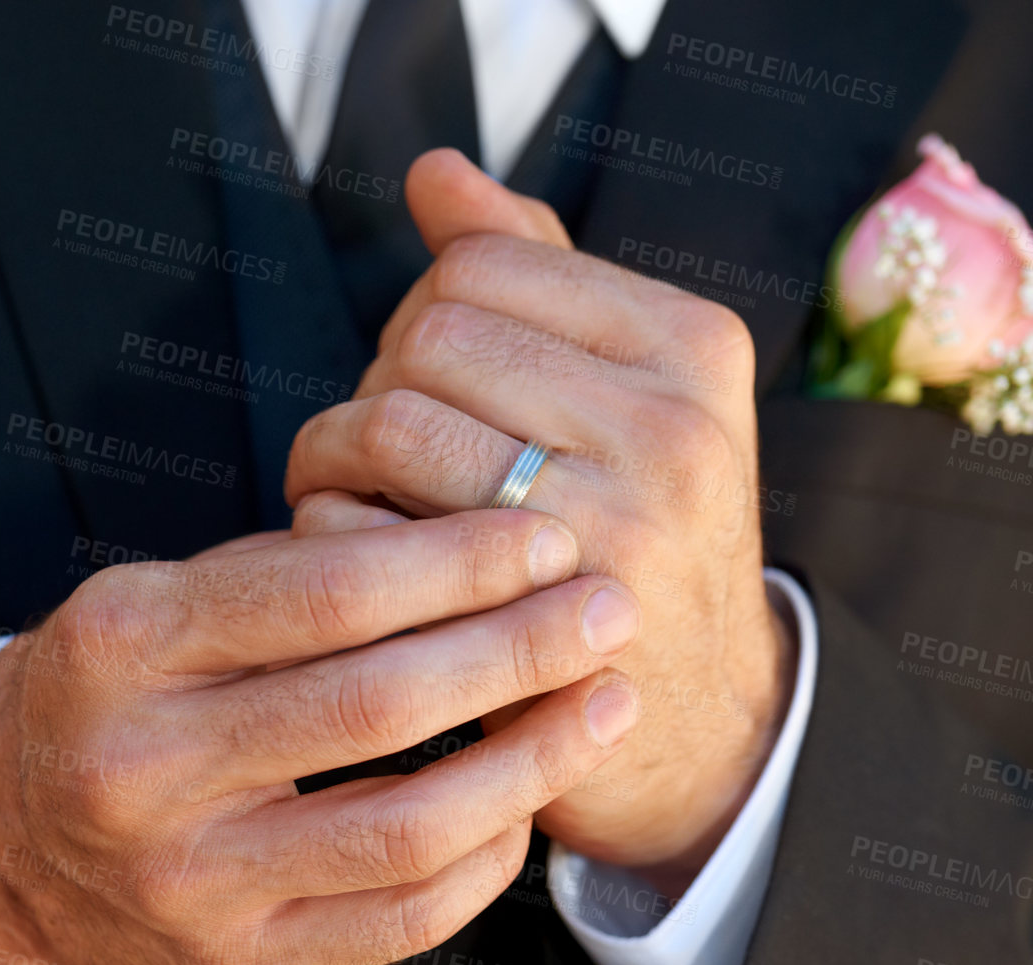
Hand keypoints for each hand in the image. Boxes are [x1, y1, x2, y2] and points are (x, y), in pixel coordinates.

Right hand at [0, 515, 641, 964]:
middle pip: (379, 705)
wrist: (0, 843)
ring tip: (607, 703)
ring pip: (407, 826)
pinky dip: (487, 858)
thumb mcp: (155, 606)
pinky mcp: (238, 964)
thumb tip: (465, 550)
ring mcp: (190, 883)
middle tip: (610, 607)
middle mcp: (145, 769)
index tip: (547, 537)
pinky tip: (527, 803)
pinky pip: (401, 919)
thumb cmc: (106, 697)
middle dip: (520, 647)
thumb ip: (285, 579)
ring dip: (531, 760)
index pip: (325, 593)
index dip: (459, 561)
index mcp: (123, 647)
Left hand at [286, 150, 796, 896]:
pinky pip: (366, 532)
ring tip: (341, 490)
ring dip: (330, 454)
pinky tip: (352, 552)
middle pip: (427, 336)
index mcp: (693, 345)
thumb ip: (544, 281)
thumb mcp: (634, 401)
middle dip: (374, 385)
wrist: (705, 721)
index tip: (424, 380)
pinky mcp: (541, 625)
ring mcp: (614, 527)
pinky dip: (327, 531)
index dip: (420, 315)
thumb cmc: (643, 541)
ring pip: (388, 423)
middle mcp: (671, 426)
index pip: (480, 264)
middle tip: (374, 446)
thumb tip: (436, 176)